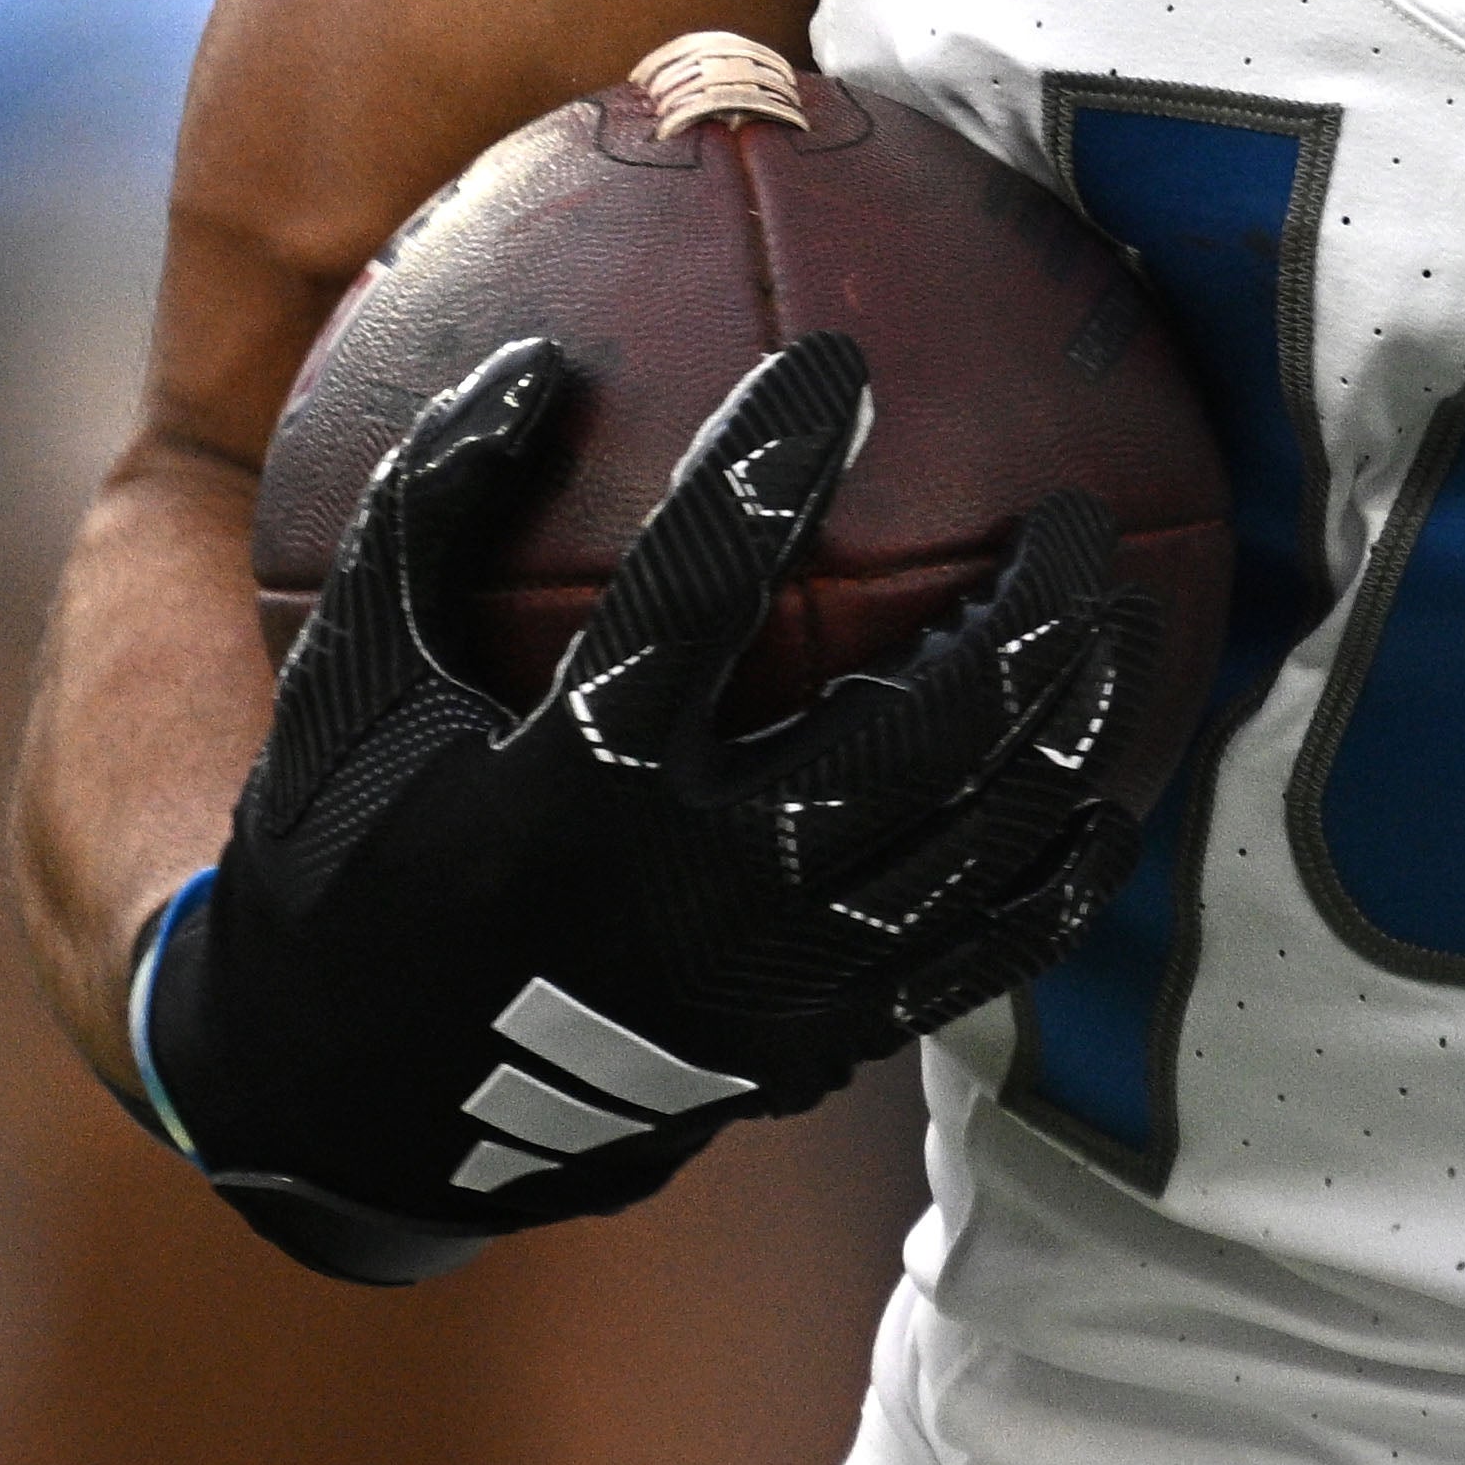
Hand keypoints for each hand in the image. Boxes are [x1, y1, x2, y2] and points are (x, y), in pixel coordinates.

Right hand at [137, 335, 1157, 1284]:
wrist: (357, 1107)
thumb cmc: (344, 856)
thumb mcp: (347, 682)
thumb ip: (428, 512)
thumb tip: (537, 356)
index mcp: (567, 791)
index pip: (702, 586)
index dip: (775, 459)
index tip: (844, 363)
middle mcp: (694, 895)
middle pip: (922, 729)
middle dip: (1024, 608)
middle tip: (1068, 512)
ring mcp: (773, 986)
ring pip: (982, 841)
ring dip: (1073, 721)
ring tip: (1120, 621)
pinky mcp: (815, 1046)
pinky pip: (980, 955)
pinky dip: (1056, 870)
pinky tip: (1102, 794)